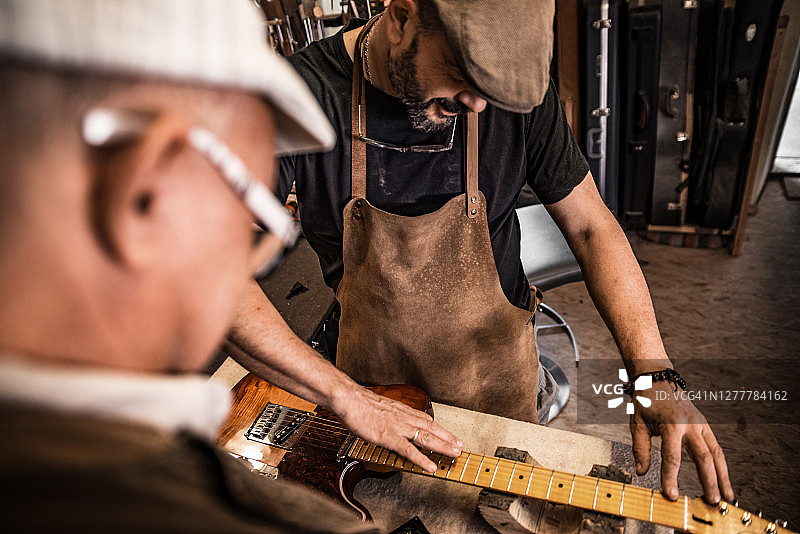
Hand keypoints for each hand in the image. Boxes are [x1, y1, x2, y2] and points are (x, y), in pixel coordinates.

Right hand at [332, 384, 463, 472]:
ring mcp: (398, 427)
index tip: (450, 436)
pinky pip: (408, 450)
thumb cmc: (359, 403)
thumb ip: (390, 417)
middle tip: (460, 447)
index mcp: (402, 411)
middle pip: (431, 428)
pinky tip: (430, 467)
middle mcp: (404, 417)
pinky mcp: (388, 436)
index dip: (440, 429)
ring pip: (426, 437)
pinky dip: (421, 459)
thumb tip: (392, 423)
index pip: (426, 420)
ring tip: (454, 454)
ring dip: (442, 446)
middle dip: (448, 438)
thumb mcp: (380, 408)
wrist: (348, 398)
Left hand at [630, 382, 733, 504]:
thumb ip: (640, 448)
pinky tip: (723, 481)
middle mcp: (689, 425)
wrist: (657, 378)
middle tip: (710, 501)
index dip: (671, 477)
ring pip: (716, 454)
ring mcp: (700, 424)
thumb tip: (642, 472)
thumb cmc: (646, 400)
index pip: (672, 456)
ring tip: (726, 497)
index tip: (671, 494)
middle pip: (703, 457)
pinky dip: (721, 466)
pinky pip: (716, 448)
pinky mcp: (704, 426)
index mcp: (670, 424)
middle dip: (708, 481)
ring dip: (722, 477)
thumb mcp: (637, 422)